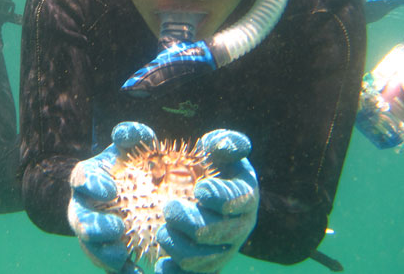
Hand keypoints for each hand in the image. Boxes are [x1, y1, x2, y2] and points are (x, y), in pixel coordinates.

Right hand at [68, 121, 156, 272]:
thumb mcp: (130, 148)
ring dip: (105, 254)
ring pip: (91, 249)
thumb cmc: (130, 166)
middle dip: (95, 227)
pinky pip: (110, 268)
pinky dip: (122, 273)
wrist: (135, 192)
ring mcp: (92, 234)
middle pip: (80, 221)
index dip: (92, 185)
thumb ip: (131, 135)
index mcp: (86, 180)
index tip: (111, 189)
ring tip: (124, 254)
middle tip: (118, 225)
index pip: (81, 180)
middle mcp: (83, 209)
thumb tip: (124, 133)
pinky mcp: (107, 254)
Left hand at [155, 129, 258, 273]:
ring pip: (207, 261)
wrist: (202, 193)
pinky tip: (160, 267)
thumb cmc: (209, 165)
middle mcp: (238, 227)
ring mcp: (222, 250)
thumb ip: (224, 142)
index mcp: (243, 196)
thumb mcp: (218, 149)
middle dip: (196, 225)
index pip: (240, 200)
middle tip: (169, 209)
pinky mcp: (204, 267)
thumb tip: (222, 145)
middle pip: (221, 234)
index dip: (223, 197)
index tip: (201, 188)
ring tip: (161, 233)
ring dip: (182, 250)